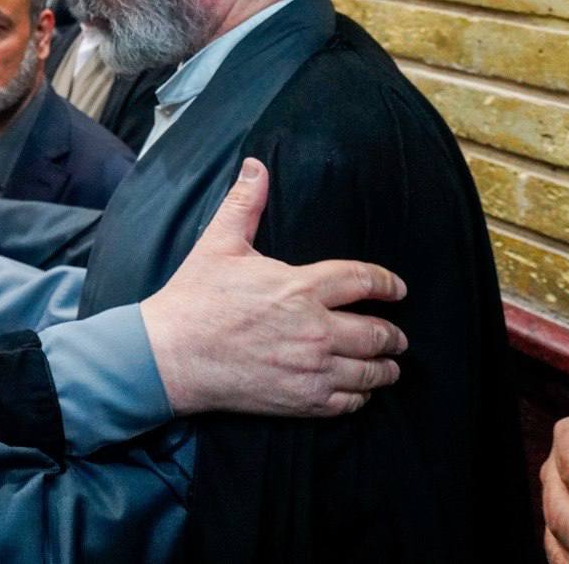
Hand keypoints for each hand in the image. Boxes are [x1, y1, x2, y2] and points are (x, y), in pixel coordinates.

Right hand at [139, 158, 408, 417]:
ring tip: (389, 366)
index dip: (387, 283)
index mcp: (301, 287)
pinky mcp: (301, 399)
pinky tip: (359, 392)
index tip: (397, 289)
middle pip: (377, 333)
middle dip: (393, 335)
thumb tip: (256, 166)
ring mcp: (311, 368)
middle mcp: (316, 329)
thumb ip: (244, 204)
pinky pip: (347, 402)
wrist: (170, 355)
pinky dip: (360, 397)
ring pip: (369, 372)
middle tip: (397, 337)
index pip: (363, 281)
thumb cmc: (194, 298)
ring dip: (385, 368)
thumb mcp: (218, 244)